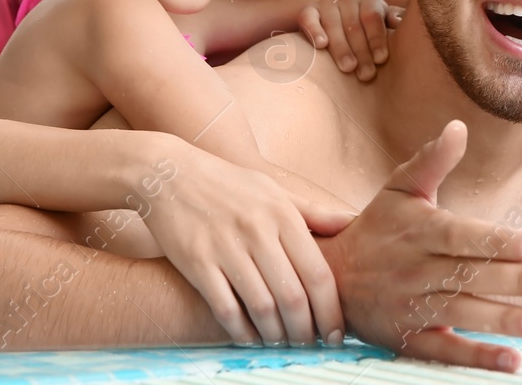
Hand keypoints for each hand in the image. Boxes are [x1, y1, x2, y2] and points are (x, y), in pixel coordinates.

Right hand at [135, 136, 355, 347]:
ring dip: (277, 335)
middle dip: (307, 332)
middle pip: (293, 297)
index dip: (331, 311)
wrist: (169, 174)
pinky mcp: (197, 263)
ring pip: (262, 308)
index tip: (336, 333)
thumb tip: (352, 223)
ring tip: (283, 343)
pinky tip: (251, 339)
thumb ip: (313, 212)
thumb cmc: (228, 184)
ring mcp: (226, 248)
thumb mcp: (274, 190)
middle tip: (311, 347)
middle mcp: (258, 231)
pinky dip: (242, 332)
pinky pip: (225, 309)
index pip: (318, 274)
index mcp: (282, 214)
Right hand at [299, 0, 402, 81]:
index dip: (377, 39)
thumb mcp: (386, 22)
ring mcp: (327, 3)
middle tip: (366, 74)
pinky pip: (308, 18)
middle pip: (354, 25)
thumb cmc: (370, 29)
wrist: (339, 20)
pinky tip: (321, 45)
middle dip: (361, 51)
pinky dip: (313, 30)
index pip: (372, 18)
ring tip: (348, 68)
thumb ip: (395, 20)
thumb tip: (400, 21)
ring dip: (341, 47)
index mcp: (369, 0)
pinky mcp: (309, 11)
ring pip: (333, 24)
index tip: (381, 60)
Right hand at [318, 120, 521, 371]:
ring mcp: (412, 306)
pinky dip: (477, 357)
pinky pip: (445, 350)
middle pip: (471, 276)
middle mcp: (417, 270)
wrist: (329, 277)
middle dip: (516, 282)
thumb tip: (458, 126)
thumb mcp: (398, 188)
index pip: (464, 237)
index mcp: (420, 231)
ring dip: (503, 321)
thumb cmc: (375, 227)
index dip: (500, 242)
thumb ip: (431, 160)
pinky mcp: (409, 338)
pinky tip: (512, 361)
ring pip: (461, 313)